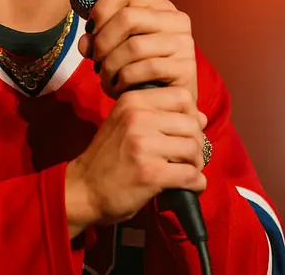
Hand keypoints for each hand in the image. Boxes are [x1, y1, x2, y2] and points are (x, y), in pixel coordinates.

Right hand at [64, 87, 207, 236]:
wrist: (83, 188)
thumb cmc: (108, 157)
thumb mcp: (126, 124)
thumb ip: (160, 116)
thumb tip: (202, 117)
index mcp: (133, 100)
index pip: (182, 96)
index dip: (190, 114)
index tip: (181, 132)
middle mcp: (138, 118)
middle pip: (192, 124)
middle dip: (196, 143)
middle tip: (186, 157)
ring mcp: (144, 145)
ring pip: (194, 149)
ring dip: (195, 164)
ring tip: (185, 172)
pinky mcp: (151, 173)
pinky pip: (191, 175)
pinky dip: (195, 184)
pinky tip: (187, 186)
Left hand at [76, 0, 197, 101]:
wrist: (165, 104)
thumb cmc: (138, 72)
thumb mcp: (116, 49)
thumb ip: (98, 39)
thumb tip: (85, 43)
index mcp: (161, 7)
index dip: (102, 7)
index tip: (90, 30)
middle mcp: (177, 20)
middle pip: (128, 17)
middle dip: (103, 41)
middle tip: (95, 60)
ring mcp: (184, 44)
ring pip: (134, 46)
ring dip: (110, 66)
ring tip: (104, 78)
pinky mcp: (186, 69)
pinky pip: (145, 69)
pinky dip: (123, 80)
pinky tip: (117, 88)